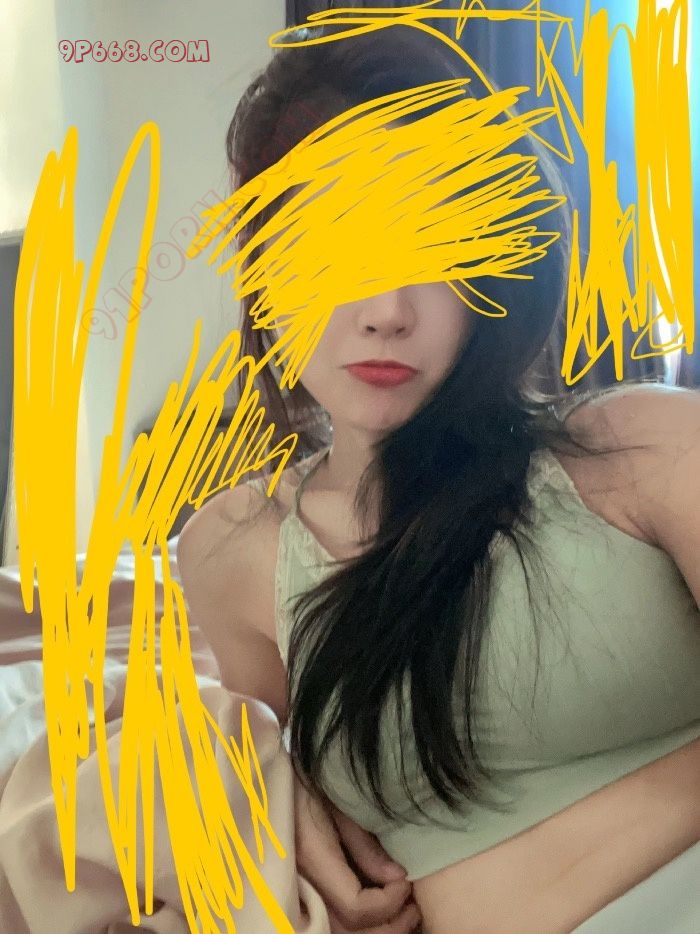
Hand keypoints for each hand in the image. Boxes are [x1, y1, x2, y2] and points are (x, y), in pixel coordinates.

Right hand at [293, 772, 421, 931]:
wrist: (282, 778)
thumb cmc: (315, 780)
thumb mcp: (344, 803)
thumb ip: (366, 845)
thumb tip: (398, 878)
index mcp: (313, 856)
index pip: (354, 907)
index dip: (387, 903)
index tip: (406, 880)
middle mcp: (303, 880)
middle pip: (348, 930)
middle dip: (388, 923)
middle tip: (413, 905)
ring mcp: (302, 886)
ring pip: (341, 929)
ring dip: (377, 926)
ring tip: (404, 908)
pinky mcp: (307, 884)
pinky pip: (335, 915)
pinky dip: (364, 917)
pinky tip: (384, 903)